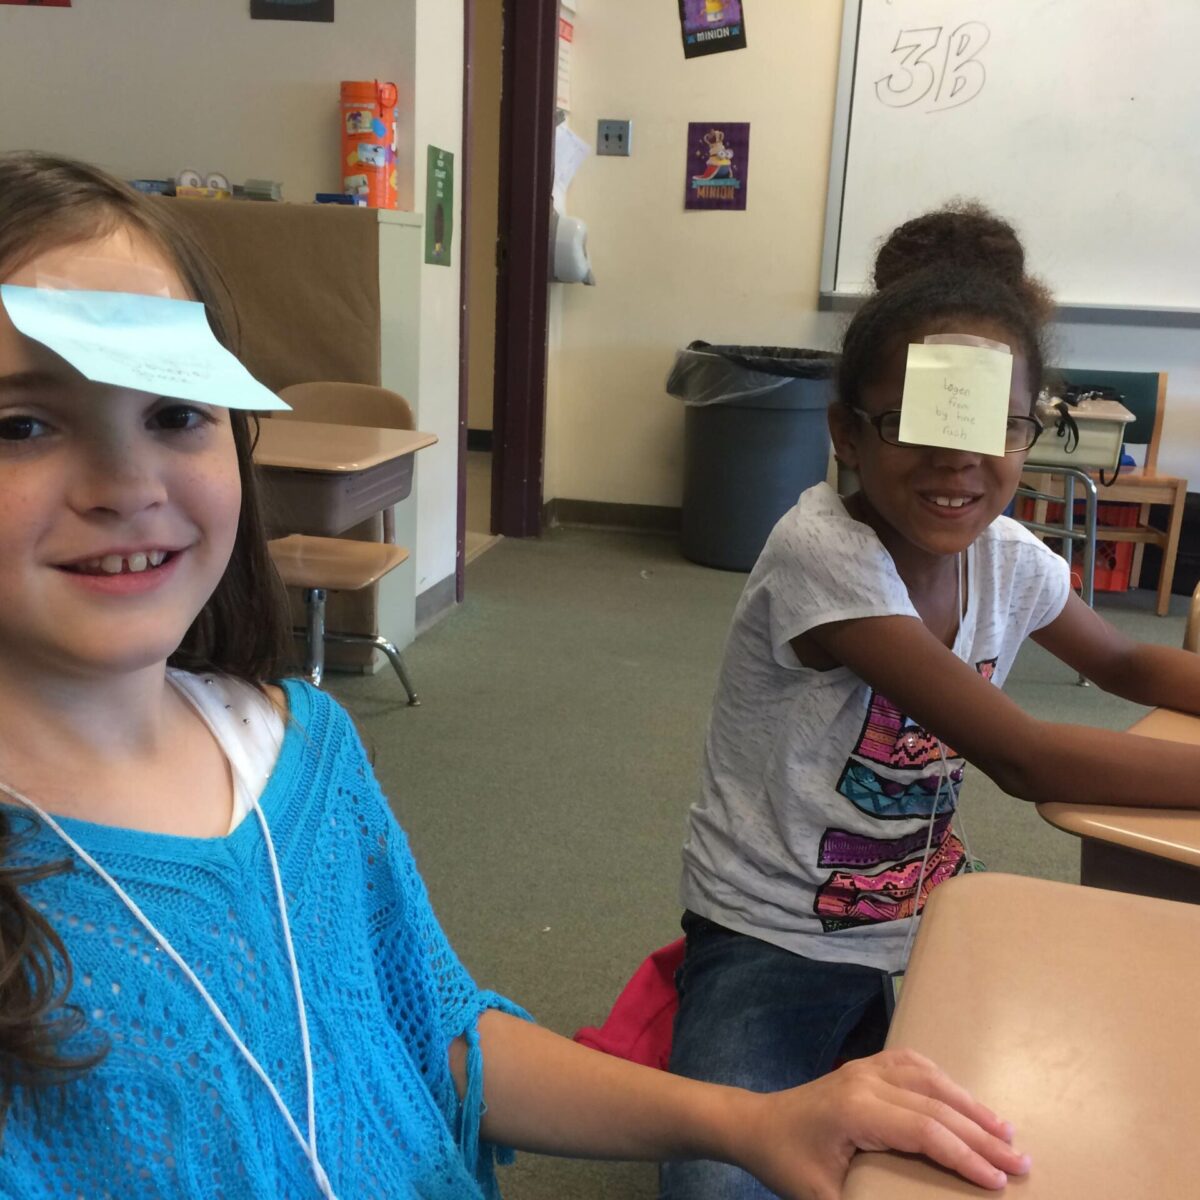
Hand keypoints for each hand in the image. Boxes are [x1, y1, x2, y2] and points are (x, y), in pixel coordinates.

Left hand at [733, 1049, 1030, 1199]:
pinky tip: (963, 1098)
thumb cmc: (786, 1164)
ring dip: (969, 1103)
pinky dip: (944, 1081)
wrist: (754, 1125)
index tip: (1000, 1182)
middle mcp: (864, 1081)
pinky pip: (912, 1064)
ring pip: (929, 1078)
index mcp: (855, 1110)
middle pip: (935, 1103)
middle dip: (982, 1134)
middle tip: (1021, 1162)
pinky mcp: (863, 1068)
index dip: (965, 1156)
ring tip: (1005, 1130)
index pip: (925, 1130)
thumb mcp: (821, 1198)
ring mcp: (864, 1069)